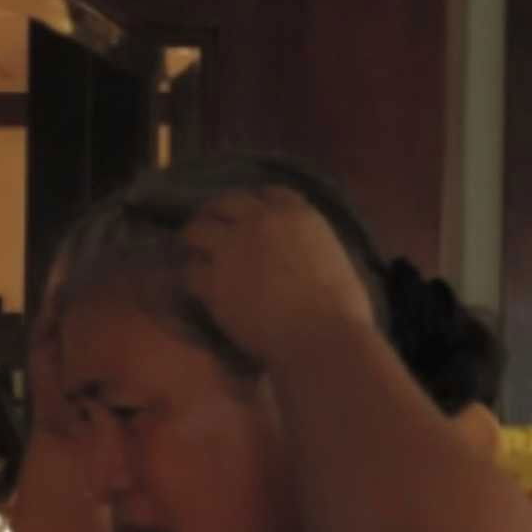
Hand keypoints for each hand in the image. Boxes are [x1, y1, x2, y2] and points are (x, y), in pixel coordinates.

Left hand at [177, 187, 380, 370]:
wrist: (320, 337)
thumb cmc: (342, 309)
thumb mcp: (335, 259)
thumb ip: (312, 246)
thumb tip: (304, 256)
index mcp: (298, 215)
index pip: (269, 194)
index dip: (255, 205)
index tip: (249, 217)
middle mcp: (260, 221)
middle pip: (225, 203)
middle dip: (215, 214)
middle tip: (209, 230)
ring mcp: (232, 248)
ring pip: (196, 231)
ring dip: (192, 242)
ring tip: (191, 255)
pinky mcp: (214, 281)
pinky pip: (189, 272)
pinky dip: (189, 280)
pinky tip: (193, 290)